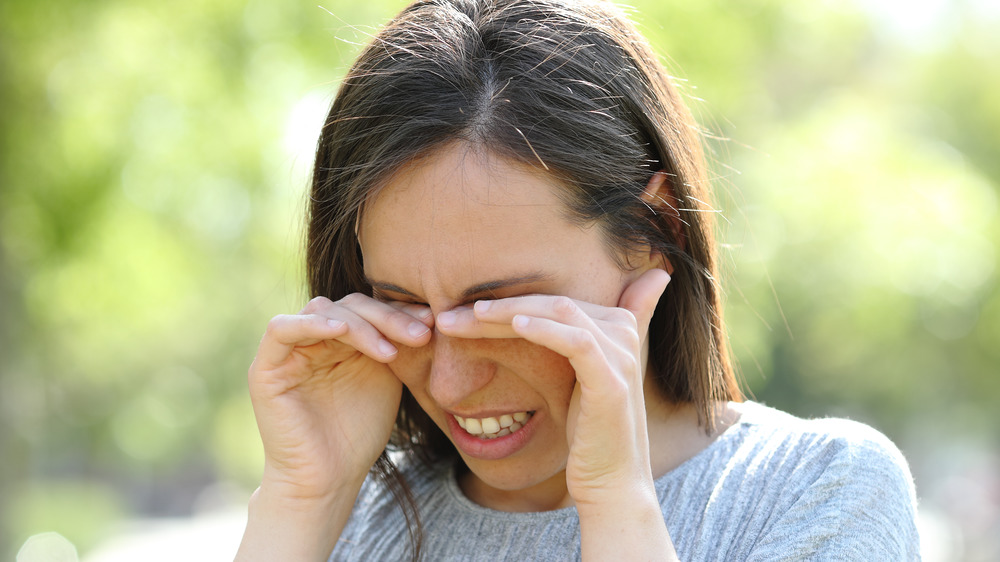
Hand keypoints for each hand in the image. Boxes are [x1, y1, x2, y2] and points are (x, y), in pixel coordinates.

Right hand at [247, 294, 433, 501]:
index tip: (432, 321)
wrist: (329, 479)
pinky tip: (342, 332)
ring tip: (390, 351)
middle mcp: (313, 338)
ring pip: (322, 310)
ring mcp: (288, 351)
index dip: (399, 311)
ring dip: (361, 325)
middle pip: (349, 305)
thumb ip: (394, 343)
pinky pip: (281, 329)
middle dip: (387, 318)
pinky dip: (311, 324)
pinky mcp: (265, 368)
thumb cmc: (359, 433)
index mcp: (340, 339)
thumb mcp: (387, 378)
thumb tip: (427, 311)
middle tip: (420, 335)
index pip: (369, 308)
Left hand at [436, 268, 670, 503]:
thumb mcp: (579, 380)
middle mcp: (624, 332)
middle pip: (553, 302)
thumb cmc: (587, 434)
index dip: (509, 299)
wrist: (611, 483)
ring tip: (469, 316)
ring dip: (509, 312)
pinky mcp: (611, 381)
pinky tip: (515, 327)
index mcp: (617, 326)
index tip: (460, 312)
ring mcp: (620, 356)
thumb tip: (582, 319)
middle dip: (499, 305)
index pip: (554, 300)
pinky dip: (544, 330)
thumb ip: (572, 342)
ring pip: (560, 313)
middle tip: (450, 315)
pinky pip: (576, 342)